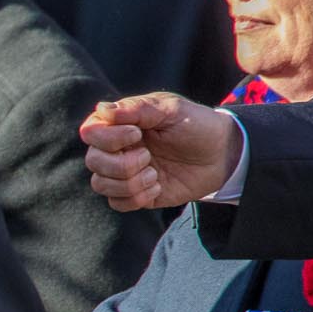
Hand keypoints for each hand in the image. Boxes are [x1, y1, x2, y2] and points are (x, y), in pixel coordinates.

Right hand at [81, 94, 242, 210]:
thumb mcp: (171, 109)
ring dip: (130, 181)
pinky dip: (136, 197)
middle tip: (148, 156)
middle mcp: (116, 149)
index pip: (89, 132)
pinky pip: (117, 203)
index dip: (108, 138)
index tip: (137, 133)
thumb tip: (101, 110)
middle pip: (93, 161)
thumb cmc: (196, 125)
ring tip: (155, 174)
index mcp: (119, 124)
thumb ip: (136, 108)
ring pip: (101, 184)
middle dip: (121, 163)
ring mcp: (124, 172)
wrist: (223, 154)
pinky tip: (158, 187)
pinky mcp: (136, 194)